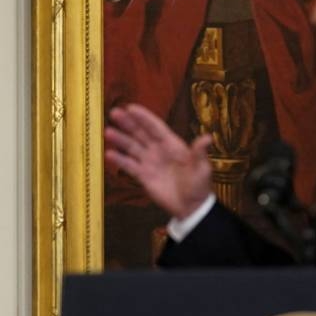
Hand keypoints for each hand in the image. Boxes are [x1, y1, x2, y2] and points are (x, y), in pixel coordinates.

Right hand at [104, 103, 212, 219]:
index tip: (130, 107)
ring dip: (120, 140)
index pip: (155, 127)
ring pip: (132, 147)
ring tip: (108, 132)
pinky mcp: (143, 176)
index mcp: (172, 144)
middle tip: (114, 113)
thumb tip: (208, 137)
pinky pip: (129, 166)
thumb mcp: (202, 169)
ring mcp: (149, 162)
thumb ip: (199, 153)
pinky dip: (119, 160)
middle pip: (140, 133)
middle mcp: (158, 150)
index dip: (144, 117)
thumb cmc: (199, 186)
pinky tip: (109, 154)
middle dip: (127, 123)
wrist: (191, 208)